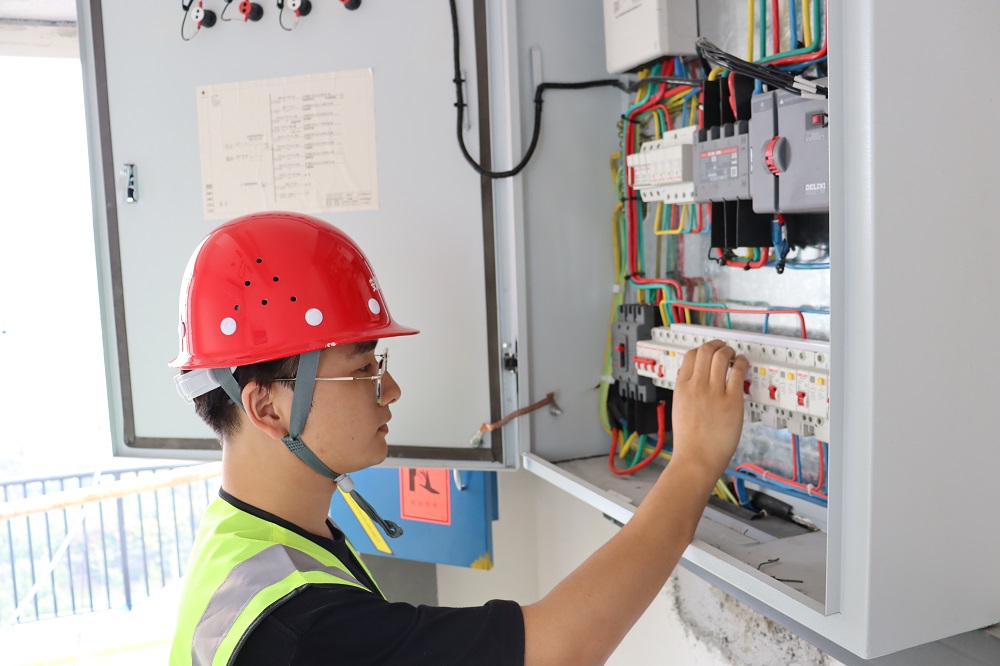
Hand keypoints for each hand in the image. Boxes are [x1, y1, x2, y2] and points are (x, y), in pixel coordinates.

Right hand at [669, 340, 748, 483]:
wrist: (696, 460)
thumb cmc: (689, 441)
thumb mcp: (680, 409)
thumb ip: (688, 392)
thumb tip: (698, 381)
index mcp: (681, 388)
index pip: (690, 355)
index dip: (702, 349)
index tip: (709, 351)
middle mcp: (696, 386)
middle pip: (705, 350)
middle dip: (717, 345)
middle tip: (724, 348)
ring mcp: (714, 393)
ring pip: (722, 356)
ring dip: (730, 351)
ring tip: (734, 356)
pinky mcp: (732, 401)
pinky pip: (738, 371)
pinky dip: (742, 363)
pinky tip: (743, 364)